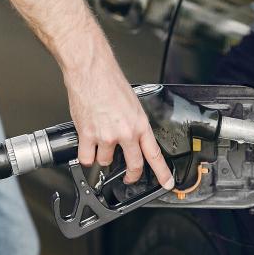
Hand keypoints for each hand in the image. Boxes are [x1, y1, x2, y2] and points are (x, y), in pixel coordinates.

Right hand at [63, 45, 173, 189]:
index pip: (154, 154)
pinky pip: (86, 157)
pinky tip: (87, 148)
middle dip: (132, 176)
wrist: (91, 71)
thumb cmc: (110, 81)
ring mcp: (106, 136)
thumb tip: (131, 135)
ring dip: (103, 157)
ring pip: (105, 161)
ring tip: (100, 143)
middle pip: (133, 165)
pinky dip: (86, 156)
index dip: (162, 172)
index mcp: (140, 124)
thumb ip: (133, 123)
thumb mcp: (132, 103)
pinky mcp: (88, 135)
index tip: (166, 182)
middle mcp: (125, 133)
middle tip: (130, 177)